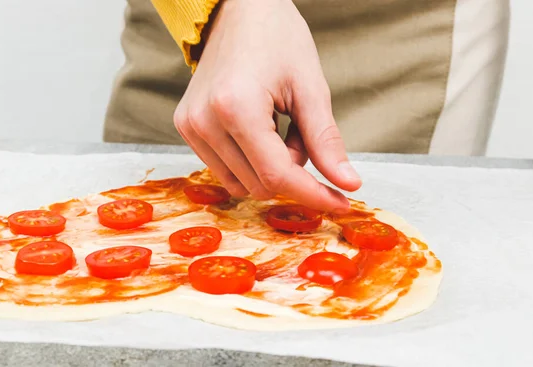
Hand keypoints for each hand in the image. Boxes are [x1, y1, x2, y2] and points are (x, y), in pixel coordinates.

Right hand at [173, 0, 361, 212]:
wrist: (238, 11)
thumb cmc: (277, 37)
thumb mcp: (310, 87)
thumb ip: (325, 141)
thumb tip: (347, 185)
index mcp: (236, 108)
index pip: (278, 175)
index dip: (313, 194)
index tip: (340, 204)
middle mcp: (204, 122)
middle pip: (260, 184)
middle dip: (292, 171)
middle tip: (300, 132)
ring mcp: (191, 127)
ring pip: (242, 184)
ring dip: (269, 168)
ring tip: (277, 128)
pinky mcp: (185, 128)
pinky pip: (225, 170)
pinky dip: (250, 162)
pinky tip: (258, 130)